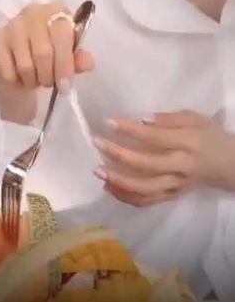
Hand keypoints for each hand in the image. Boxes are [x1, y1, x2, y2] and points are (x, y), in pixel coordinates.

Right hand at [0, 1, 93, 92]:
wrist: (21, 58)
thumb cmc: (51, 53)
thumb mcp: (69, 56)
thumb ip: (79, 59)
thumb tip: (87, 62)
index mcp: (57, 10)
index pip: (62, 35)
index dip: (64, 63)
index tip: (66, 85)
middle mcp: (33, 11)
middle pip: (43, 52)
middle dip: (48, 75)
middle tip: (50, 84)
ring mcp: (12, 24)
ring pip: (25, 65)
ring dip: (33, 80)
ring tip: (36, 79)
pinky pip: (8, 70)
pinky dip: (16, 81)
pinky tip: (20, 76)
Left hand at [92, 110, 234, 207]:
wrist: (230, 165)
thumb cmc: (209, 136)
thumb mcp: (194, 118)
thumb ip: (169, 118)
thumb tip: (142, 118)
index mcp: (188, 144)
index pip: (155, 137)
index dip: (131, 129)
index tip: (109, 122)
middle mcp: (181, 168)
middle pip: (146, 165)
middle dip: (118, 154)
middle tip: (97, 142)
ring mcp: (176, 185)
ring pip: (145, 189)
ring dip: (119, 181)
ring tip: (98, 170)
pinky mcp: (172, 196)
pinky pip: (147, 201)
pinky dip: (126, 196)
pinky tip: (109, 186)